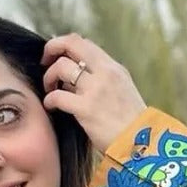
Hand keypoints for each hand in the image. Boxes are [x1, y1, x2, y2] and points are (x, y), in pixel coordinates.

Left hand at [43, 34, 145, 153]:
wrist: (143, 144)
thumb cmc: (131, 125)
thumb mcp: (123, 92)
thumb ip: (103, 80)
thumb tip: (77, 74)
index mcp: (114, 68)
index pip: (83, 42)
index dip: (64, 45)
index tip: (56, 57)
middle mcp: (105, 73)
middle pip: (71, 44)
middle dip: (51, 49)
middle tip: (44, 64)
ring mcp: (96, 90)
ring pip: (61, 67)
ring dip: (49, 77)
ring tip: (50, 90)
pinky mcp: (86, 109)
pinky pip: (57, 96)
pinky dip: (49, 100)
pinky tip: (51, 107)